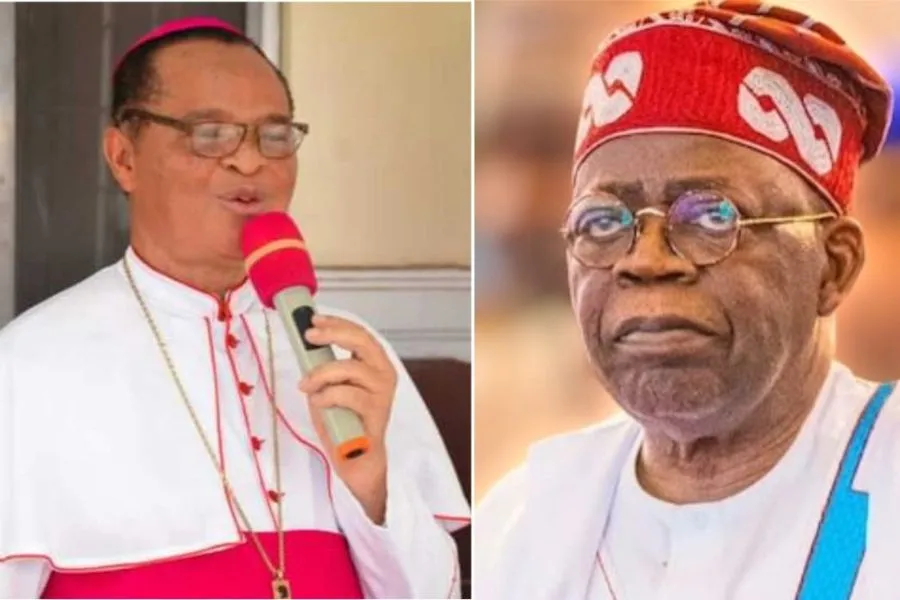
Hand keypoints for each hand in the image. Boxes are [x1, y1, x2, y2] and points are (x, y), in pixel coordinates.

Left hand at [299, 314, 396, 523]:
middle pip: (362, 341)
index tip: (314, 319)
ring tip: (306, 385)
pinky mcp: (376, 412)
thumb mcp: (330, 387)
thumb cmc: (343, 421)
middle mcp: (384, 374)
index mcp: (375, 365)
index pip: (360, 334)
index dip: (337, 323)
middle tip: (309, 337)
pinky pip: (348, 394)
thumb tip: (305, 344)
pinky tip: (318, 402)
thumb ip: (325, 368)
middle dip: (333, 334)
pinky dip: (327, 395)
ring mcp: (382, 393)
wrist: (358, 461)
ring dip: (322, 373)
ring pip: (350, 368)